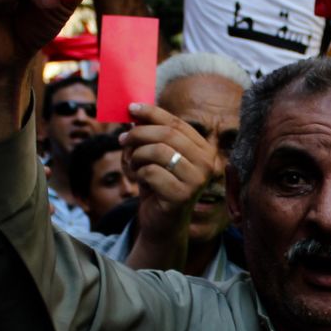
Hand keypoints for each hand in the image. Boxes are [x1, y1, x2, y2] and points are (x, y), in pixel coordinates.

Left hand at [121, 102, 218, 231]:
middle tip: (123, 140)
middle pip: (167, 134)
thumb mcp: (156, 156)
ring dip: (137, 156)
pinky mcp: (182, 196)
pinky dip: (139, 174)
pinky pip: (151, 172)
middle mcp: (206, 163)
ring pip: (158, 151)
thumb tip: (135, 112)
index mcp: (204, 150)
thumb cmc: (159, 186)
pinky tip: (140, 180)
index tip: (131, 108)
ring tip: (133, 164)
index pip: (177, 123)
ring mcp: (196, 180)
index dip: (153, 113)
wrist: (162, 222)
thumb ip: (151, 135)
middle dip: (139, 134)